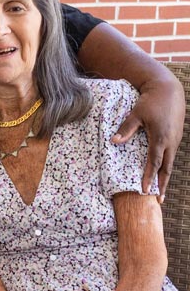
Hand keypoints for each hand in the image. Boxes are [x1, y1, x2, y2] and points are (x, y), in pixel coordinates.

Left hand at [112, 75, 184, 198]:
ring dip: (165, 176)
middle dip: (162, 185)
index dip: (150, 178)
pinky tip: (162, 171)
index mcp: (160, 138)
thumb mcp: (136, 114)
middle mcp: (170, 141)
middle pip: (166, 168)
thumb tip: (114, 141)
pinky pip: (171, 154)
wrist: (169, 89)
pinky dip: (166, 165)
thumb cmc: (150, 101)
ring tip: (160, 190)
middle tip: (158, 200)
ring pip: (170, 162)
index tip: (145, 190)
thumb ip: (126, 129)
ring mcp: (175, 139)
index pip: (154, 163)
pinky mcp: (176, 135)